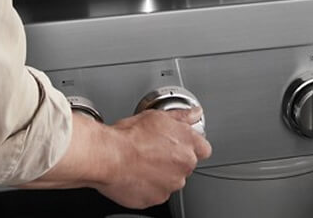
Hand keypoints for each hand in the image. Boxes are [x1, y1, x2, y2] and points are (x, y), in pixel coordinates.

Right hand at [94, 108, 211, 208]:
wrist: (108, 156)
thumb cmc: (129, 136)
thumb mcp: (157, 116)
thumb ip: (181, 117)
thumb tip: (194, 114)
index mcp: (188, 144)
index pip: (203, 149)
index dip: (190, 146)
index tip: (178, 144)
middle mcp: (184, 166)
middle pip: (186, 165)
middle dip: (173, 160)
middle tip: (153, 151)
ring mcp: (171, 185)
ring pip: (171, 181)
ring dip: (161, 175)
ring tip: (142, 163)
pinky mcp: (156, 199)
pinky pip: (156, 193)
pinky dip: (148, 187)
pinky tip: (136, 175)